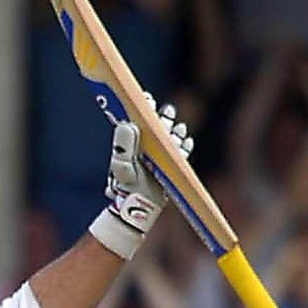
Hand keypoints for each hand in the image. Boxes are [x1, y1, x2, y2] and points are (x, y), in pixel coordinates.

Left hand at [105, 93, 193, 233]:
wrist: (137, 208)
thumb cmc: (126, 187)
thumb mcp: (122, 167)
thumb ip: (124, 146)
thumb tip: (130, 124)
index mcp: (132, 142)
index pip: (138, 119)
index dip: (143, 107)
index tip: (146, 99)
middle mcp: (146, 146)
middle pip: (157, 126)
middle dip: (162, 117)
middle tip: (166, 113)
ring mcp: (159, 155)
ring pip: (170, 137)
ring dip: (175, 131)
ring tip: (177, 129)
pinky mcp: (171, 165)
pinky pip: (181, 152)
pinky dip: (184, 146)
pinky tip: (186, 142)